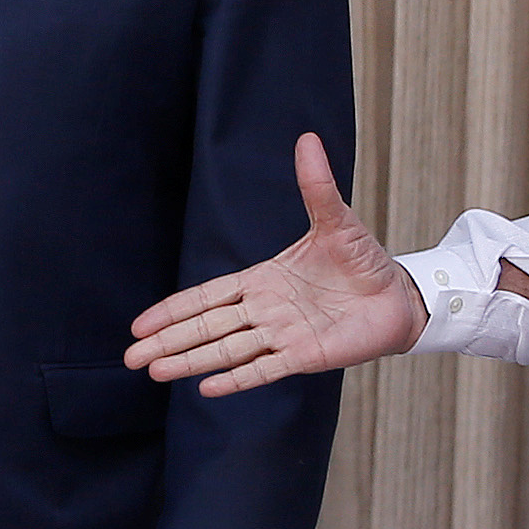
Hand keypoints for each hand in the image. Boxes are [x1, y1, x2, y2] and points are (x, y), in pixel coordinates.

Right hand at [125, 132, 424, 394]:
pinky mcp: (306, 356)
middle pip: (207, 328)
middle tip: (129, 357)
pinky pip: (265, 370)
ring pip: (227, 350)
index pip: (209, 297)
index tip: (140, 325)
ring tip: (155, 372)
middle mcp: (266, 311)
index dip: (174, 310)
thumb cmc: (363, 259)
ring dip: (191, 361)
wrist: (398, 295)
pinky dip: (237, 379)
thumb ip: (316, 186)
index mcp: (263, 280)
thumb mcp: (336, 219)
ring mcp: (283, 336)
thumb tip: (307, 139)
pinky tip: (207, 388)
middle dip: (169, 341)